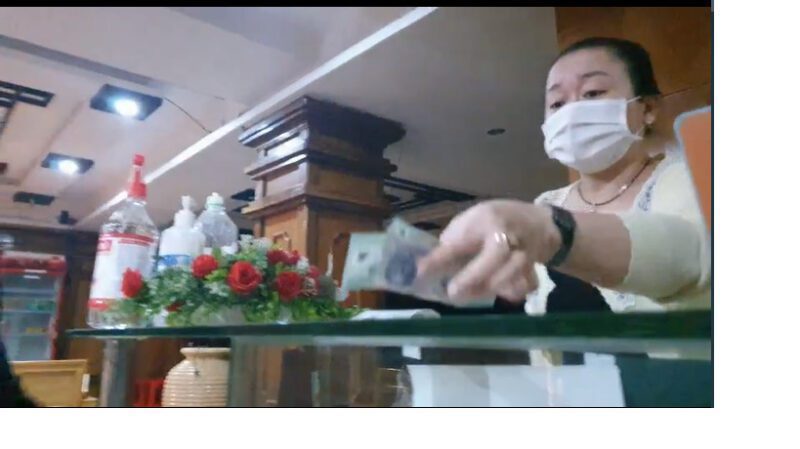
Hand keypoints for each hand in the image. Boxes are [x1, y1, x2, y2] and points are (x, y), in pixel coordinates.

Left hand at [417, 200, 560, 302]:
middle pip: (495, 255)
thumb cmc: (497, 220)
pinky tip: (498, 293)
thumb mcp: (473, 219)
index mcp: (486, 219)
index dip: (439, 258)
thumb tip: (429, 265)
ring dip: (485, 289)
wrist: (540, 223)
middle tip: (452, 293)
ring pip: (509, 275)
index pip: (461, 239)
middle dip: (472, 277)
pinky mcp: (533, 270)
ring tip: (466, 296)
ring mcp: (525, 253)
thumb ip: (454, 239)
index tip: (420, 271)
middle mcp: (508, 234)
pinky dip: (510, 293)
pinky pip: (522, 287)